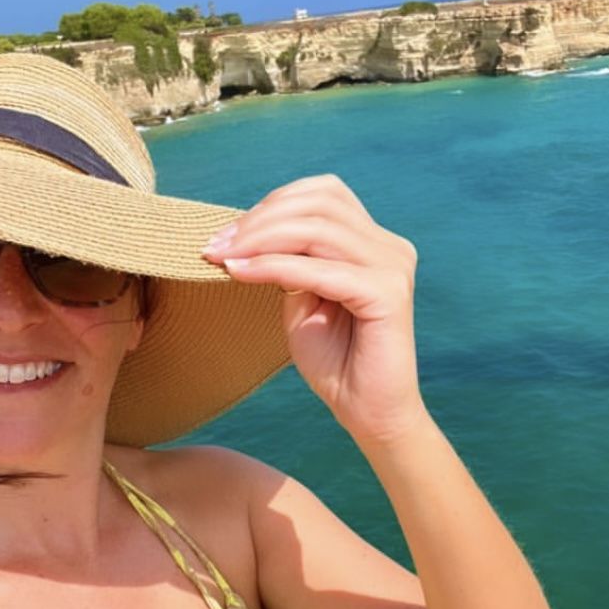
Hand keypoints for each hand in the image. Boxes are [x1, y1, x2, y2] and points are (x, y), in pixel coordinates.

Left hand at [201, 175, 426, 445]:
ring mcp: (393, 267)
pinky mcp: (388, 294)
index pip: (322, 194)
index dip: (271, 204)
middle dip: (260, 219)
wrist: (368, 414)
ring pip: (317, 229)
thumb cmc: (334, 360)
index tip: (224, 235)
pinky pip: (320, 269)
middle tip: (216, 245)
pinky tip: (241, 274)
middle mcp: (389, 247)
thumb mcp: (301, 299)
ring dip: (261, 238)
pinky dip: (274, 267)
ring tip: (224, 257)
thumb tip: (245, 231)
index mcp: (373, 242)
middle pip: (320, 202)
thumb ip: (286, 261)